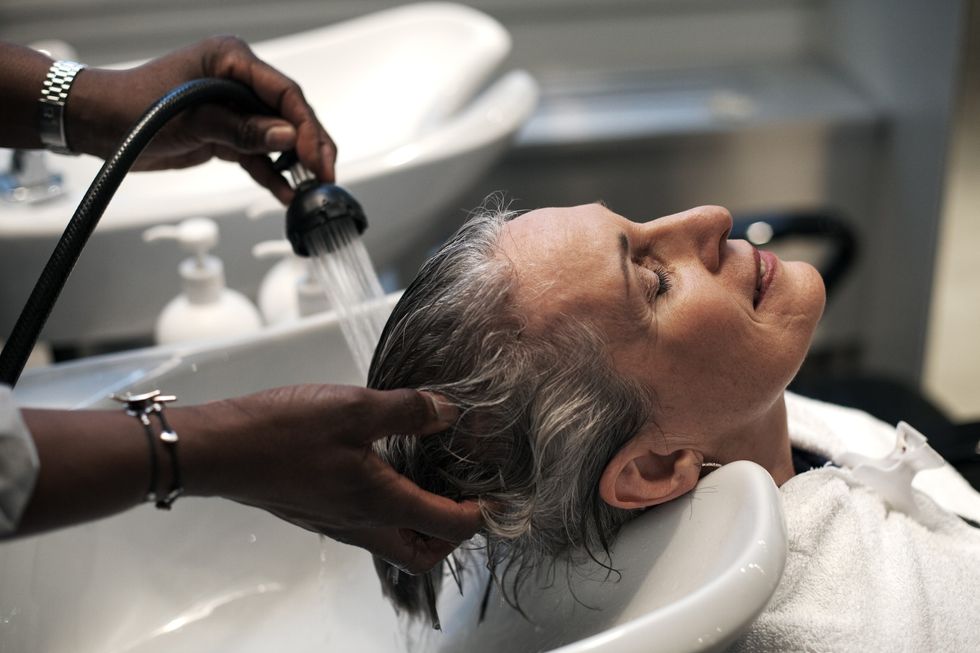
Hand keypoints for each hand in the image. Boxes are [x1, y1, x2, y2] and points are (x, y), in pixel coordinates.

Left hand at [67, 36, 334, 202]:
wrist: (100, 124)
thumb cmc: (133, 107)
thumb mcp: (192, 118)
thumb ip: (242, 129)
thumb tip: (287, 137)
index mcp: (231, 60)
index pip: (284, 93)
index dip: (306, 127)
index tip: (315, 157)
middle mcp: (237, 80)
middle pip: (289, 114)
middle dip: (310, 147)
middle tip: (326, 176)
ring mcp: (233, 107)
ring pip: (278, 137)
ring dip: (295, 164)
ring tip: (312, 189)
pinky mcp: (226, 133)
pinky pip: (258, 154)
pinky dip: (272, 174)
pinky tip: (286, 193)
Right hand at [181, 385, 482, 573]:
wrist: (221, 450)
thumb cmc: (284, 431)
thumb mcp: (355, 407)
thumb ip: (409, 411)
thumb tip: (449, 413)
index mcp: (380, 503)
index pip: (449, 526)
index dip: (481, 515)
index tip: (499, 497)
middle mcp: (362, 525)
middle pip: (422, 553)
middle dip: (452, 535)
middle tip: (465, 500)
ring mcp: (338, 524)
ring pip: (394, 542)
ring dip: (421, 524)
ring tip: (431, 482)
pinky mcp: (319, 514)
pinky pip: (368, 527)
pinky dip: (391, 511)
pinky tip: (386, 471)